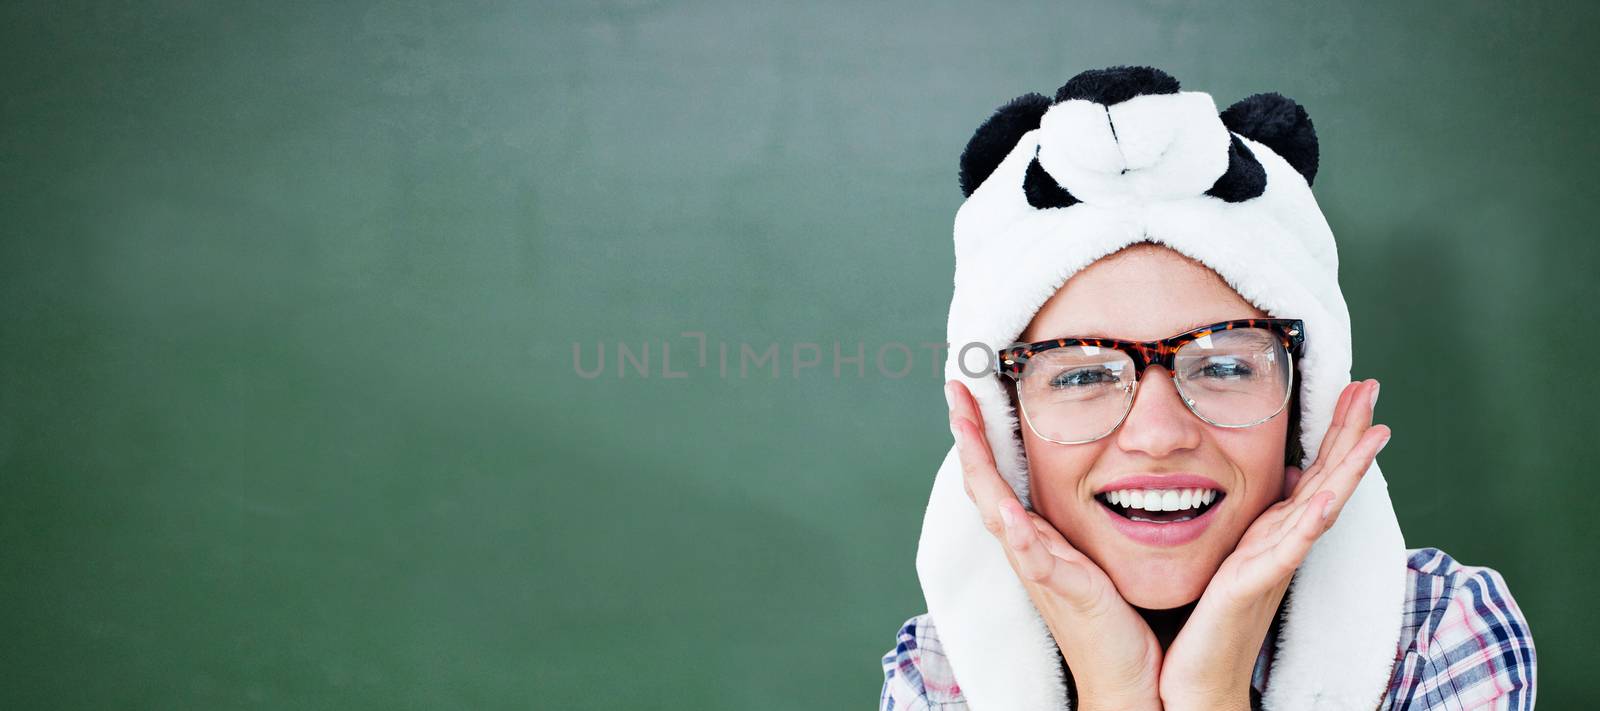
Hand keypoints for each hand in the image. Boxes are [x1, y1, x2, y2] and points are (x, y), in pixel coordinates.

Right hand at [946, 379, 1162, 710]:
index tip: (970, 390)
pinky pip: (1031, 559)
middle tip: (956, 390)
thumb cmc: (1122, 617)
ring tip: (965, 426)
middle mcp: (1028, 549)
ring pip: (995, 510)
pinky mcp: (1062, 591)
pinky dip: (1015, 533)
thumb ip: (1091, 519)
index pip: (999, 475)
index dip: (982, 433)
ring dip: (978, 467)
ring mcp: (1039, 570)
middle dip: (968, 435)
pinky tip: (1006, 510)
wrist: (1130, 679)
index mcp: (1037, 537)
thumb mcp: (1102, 552)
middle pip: (984, 482)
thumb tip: (1115, 469)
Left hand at [1159, 379, 1392, 709]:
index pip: (1315, 470)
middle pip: (1328, 478)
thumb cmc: (1206, 620)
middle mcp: (1281, 543)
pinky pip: (1289, 549)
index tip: (1355, 388)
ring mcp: (1273, 564)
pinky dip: (1313, 521)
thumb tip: (1287, 477)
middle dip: (1351, 433)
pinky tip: (1330, 496)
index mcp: (1272, 531)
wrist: (1194, 679)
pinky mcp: (1255, 586)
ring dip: (1348, 469)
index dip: (1337, 431)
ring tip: (1375, 432)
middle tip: (1372, 386)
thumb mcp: (1230, 552)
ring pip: (1320, 507)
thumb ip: (1259, 518)